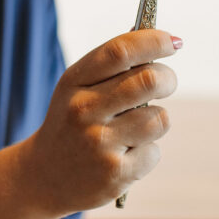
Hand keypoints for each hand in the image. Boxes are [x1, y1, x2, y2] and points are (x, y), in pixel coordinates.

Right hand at [24, 28, 178, 214]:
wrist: (44, 179)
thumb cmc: (71, 125)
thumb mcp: (77, 90)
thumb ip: (112, 66)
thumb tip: (158, 39)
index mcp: (74, 83)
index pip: (120, 51)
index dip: (153, 41)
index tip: (174, 42)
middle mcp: (84, 110)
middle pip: (148, 80)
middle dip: (168, 78)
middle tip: (166, 83)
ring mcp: (99, 143)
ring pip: (159, 118)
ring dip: (156, 120)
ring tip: (136, 129)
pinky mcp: (115, 173)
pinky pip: (154, 152)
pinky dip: (147, 152)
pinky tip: (125, 156)